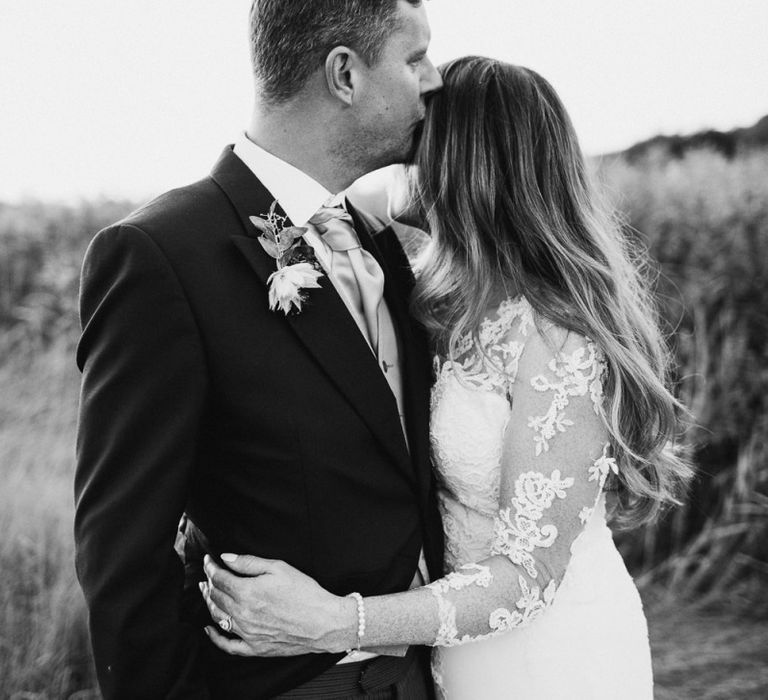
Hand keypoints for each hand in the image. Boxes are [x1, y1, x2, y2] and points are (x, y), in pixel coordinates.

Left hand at [201, 553, 356, 656]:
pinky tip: (209, 629)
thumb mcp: (278, 568)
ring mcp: (247, 633)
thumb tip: (226, 558)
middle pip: (216, 597)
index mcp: (247, 592)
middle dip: (208, 583)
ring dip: (209, 603)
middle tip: (207, 575)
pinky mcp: (254, 647)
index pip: (219, 578)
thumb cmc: (305, 592)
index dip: (210, 567)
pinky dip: (215, 637)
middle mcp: (242, 614)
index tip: (208, 560)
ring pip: (218, 617)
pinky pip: (228, 645)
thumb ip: (249, 562)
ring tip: (207, 593)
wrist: (323, 621)